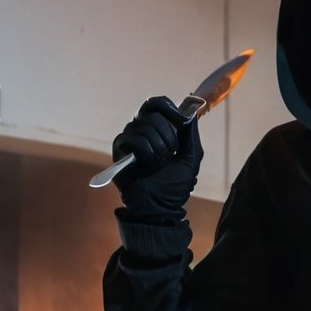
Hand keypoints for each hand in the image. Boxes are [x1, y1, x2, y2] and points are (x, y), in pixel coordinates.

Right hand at [111, 96, 202, 215]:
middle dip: (169, 134)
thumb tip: (188, 113)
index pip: (157, 103)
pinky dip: (147, 153)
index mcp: (158, 128)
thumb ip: (190, 134)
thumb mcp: (191, 157)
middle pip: (152, 111)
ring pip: (145, 125)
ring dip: (160, 148)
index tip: (182, 122)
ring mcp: (128, 138)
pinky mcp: (119, 149)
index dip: (170, 108)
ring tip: (159, 165)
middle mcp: (141, 129)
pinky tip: (146, 167)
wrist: (159, 207)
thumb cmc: (174, 185)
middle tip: (171, 154)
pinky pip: (134, 138)